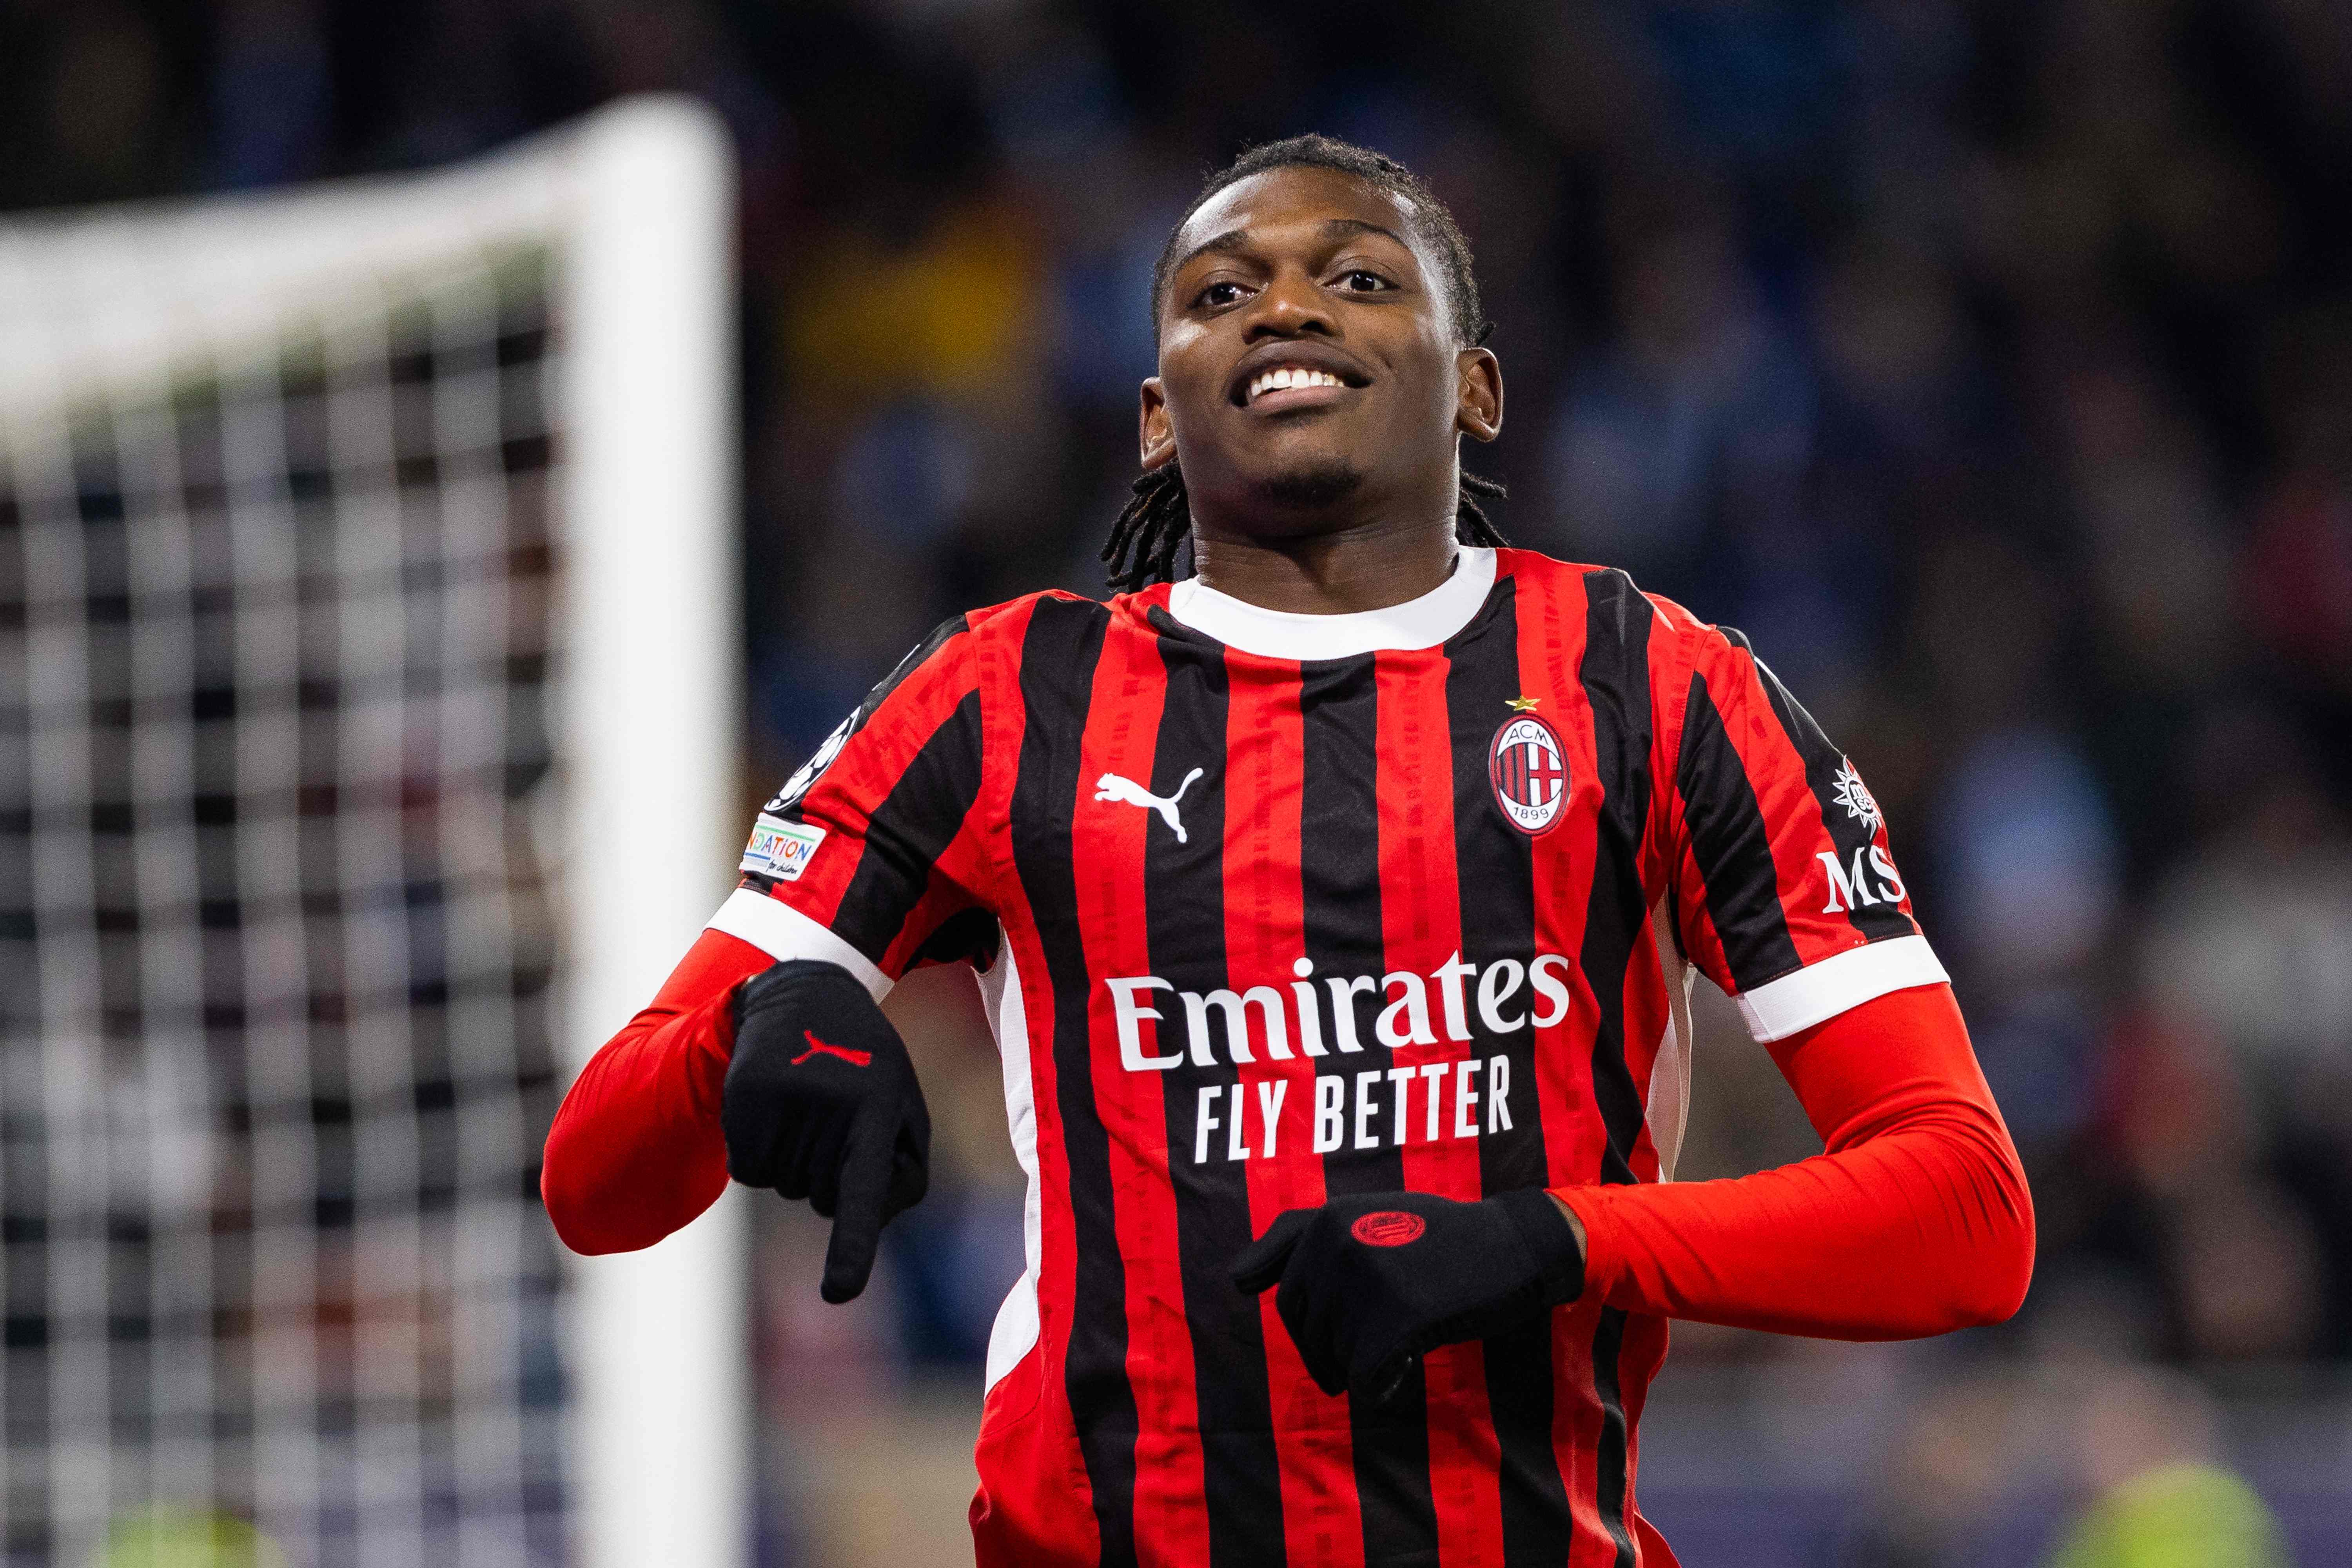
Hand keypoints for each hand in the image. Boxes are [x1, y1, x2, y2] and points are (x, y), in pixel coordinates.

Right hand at [720, 960, 929, 1301]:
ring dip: (792, 1159)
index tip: (839, 1293)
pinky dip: (758, 1152)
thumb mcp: (902, 1113)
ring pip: (781, 1186)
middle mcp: (829, 1108)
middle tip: (833, 1113)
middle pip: (819, 1200)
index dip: (852, 1248)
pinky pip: (747, 1171)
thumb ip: (898, 1178)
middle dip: (826, 1174)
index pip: (863, 1194)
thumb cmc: (865, 1071)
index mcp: (876, 1112)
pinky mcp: (742, 1100)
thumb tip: (858, 1228)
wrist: (808, 997)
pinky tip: (774, 1107)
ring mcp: (781, 1101)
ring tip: (805, 1101)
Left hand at [1230, 1188, 1584, 1404]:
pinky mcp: (1396, 1318)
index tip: (1332, 1329)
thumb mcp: (1365, 1219)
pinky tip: (1409, 1370)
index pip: (1285, 1292)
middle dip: (1331, 1353)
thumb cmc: (1437, 1238)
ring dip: (1364, 1367)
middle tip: (1371, 1351)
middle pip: (1306, 1331)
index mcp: (1325, 1220)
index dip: (1306, 1323)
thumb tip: (1233, 1281)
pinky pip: (1367, 1383)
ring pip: (1337, 1359)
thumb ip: (1300, 1242)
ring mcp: (1365, 1280)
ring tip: (1404, 1343)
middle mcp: (1335, 1244)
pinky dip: (1385, 1389)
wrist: (1511, 1246)